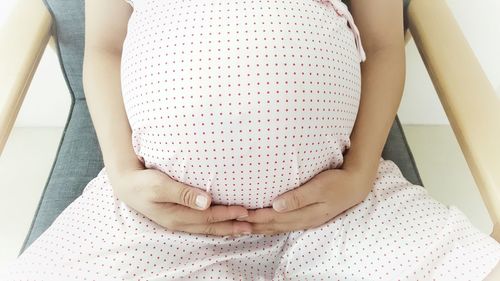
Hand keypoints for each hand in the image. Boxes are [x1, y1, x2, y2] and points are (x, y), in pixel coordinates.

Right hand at [110, 165, 251, 236]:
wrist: (127, 185)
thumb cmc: (143, 182)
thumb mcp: (160, 185)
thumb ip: (183, 193)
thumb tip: (206, 201)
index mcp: (177, 216)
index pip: (208, 217)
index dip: (228, 214)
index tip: (245, 210)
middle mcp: (180, 222)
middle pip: (211, 227)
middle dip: (232, 226)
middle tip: (253, 224)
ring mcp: (178, 221)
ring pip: (207, 228)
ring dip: (227, 227)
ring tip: (244, 227)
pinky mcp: (178, 216)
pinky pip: (201, 224)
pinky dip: (215, 225)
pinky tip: (224, 223)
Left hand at [237, 163, 374, 234]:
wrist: (356, 185)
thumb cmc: (337, 182)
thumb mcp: (319, 187)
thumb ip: (298, 197)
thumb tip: (276, 205)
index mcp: (305, 214)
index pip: (274, 218)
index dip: (256, 217)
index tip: (239, 214)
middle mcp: (304, 221)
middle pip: (273, 225)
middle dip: (253, 224)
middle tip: (233, 221)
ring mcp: (306, 221)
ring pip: (278, 227)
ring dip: (260, 227)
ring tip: (243, 226)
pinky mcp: (308, 217)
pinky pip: (285, 225)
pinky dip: (271, 225)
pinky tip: (263, 224)